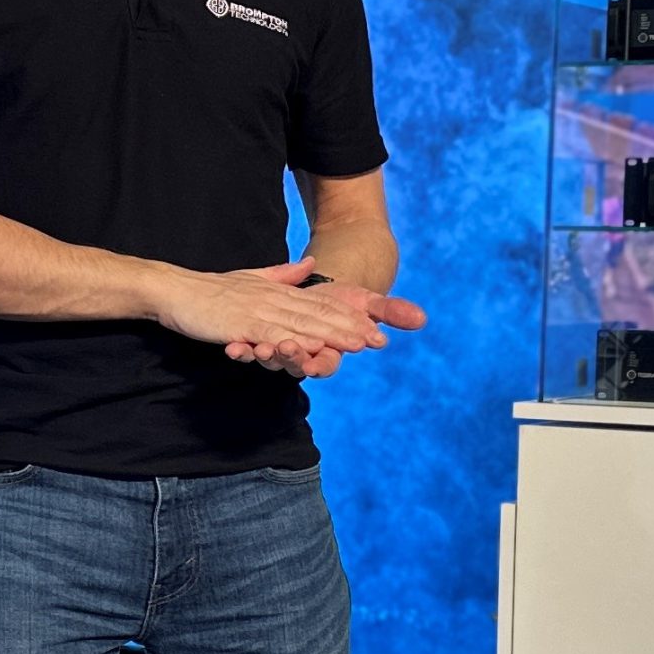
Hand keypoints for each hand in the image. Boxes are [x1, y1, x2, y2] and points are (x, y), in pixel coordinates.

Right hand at [153, 256, 391, 364]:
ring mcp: (257, 311)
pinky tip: (313, 349)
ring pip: (301, 324)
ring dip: (331, 335)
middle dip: (350, 328)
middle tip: (379, 339)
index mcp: (276, 290)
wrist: (174, 290)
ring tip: (358, 344)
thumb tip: (309, 265)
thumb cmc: (207, 292)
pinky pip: (272, 334)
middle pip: (318, 314)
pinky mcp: (241, 324)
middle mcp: (272, 298)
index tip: (374, 327)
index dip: (348, 316)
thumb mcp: (250, 278)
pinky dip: (294, 341)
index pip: (318, 304)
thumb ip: (282, 273)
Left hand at [226, 265, 426, 378]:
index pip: (328, 362)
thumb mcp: (369, 302)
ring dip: (263, 356)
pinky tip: (232, 347)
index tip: (315, 360)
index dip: (322, 362)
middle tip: (280, 348)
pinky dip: (242, 350)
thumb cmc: (346, 301)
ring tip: (255, 348)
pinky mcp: (262, 341)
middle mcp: (306, 354)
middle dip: (288, 358)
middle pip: (296, 363)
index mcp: (331, 348)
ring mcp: (283, 350)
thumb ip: (392, 312)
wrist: (319, 291)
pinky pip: (250, 350)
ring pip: (272, 359)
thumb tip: (421, 318)